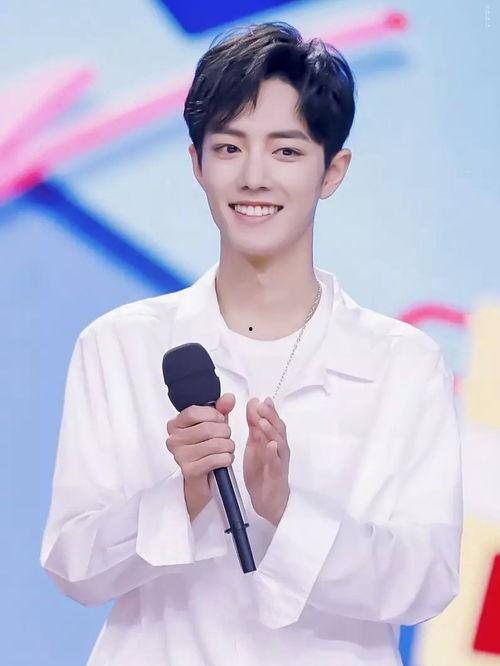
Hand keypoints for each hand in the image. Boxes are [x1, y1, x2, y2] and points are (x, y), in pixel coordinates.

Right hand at [166, 393, 235, 520]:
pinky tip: (225, 460)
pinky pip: (215, 459)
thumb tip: (229, 398)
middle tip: (225, 438)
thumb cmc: (207, 450)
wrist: (202, 481)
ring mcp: (180, 456)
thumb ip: (221, 409)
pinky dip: (226, 458)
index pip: (194, 412)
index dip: (213, 415)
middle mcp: (174, 439)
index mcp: (175, 424)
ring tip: (226, 450)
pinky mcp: (190, 471)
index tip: (220, 420)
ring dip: (228, 446)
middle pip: (207, 428)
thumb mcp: (214, 425)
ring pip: (215, 444)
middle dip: (224, 433)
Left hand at [243, 396, 290, 525]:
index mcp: (273, 439)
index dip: (268, 410)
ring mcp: (279, 460)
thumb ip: (254, 425)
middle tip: (262, 405)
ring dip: (271, 432)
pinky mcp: (276, 474)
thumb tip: (254, 403)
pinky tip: (269, 445)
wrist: (267, 498)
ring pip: (278, 443)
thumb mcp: (255, 444)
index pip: (273, 421)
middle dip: (271, 416)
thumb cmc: (262, 469)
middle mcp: (279, 448)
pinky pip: (276, 462)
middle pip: (278, 429)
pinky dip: (273, 453)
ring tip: (262, 422)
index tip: (260, 399)